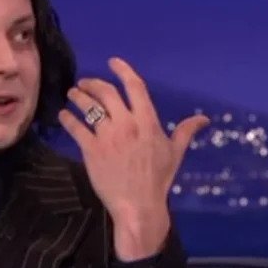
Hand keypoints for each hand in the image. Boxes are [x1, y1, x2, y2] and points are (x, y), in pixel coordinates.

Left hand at [58, 57, 208, 259]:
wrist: (138, 205)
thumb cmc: (157, 179)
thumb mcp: (175, 153)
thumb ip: (186, 131)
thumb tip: (204, 118)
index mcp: (148, 122)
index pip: (135, 87)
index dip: (123, 71)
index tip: (113, 62)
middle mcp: (127, 124)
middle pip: (106, 93)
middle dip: (93, 83)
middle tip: (84, 83)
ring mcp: (107, 137)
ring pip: (89, 108)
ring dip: (78, 97)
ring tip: (72, 94)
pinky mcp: (91, 150)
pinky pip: (76, 128)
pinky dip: (67, 119)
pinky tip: (63, 115)